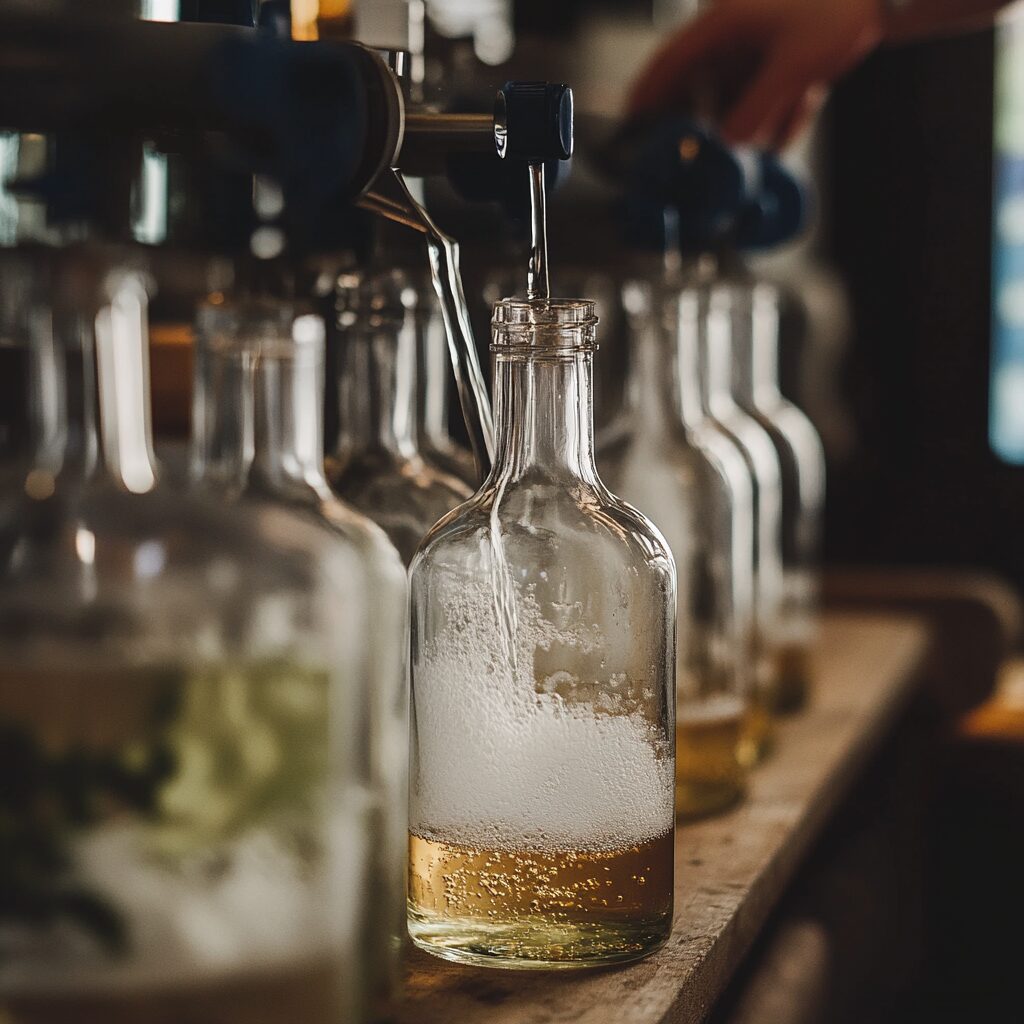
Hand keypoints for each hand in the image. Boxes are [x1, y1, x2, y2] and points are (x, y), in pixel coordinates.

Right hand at [629, 0, 886, 147]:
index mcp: (723, 22)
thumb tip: (727, 148)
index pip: (669, 62)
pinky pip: (765, 89)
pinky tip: (803, 106)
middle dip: (716, 120)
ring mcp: (757, 39)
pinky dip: (780, 106)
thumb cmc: (839, 9)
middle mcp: (734, 29)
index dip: (647, 95)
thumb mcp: (793, 69)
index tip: (631, 122)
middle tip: (713, 151)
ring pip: (739, 93)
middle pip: (703, 85)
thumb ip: (755, 113)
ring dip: (757, 117)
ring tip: (785, 123)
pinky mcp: (778, 48)